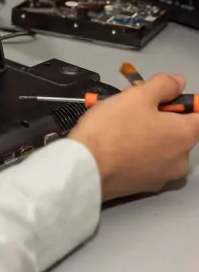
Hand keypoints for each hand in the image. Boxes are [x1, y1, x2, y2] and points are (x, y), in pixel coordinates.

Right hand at [69, 74, 198, 201]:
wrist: (85, 167)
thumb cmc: (113, 127)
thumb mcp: (136, 96)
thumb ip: (163, 86)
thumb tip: (179, 83)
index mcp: (185, 135)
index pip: (198, 114)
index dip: (179, 101)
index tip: (156, 98)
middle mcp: (181, 160)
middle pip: (176, 132)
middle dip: (157, 119)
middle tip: (128, 110)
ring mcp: (162, 177)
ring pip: (159, 148)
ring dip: (145, 137)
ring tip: (116, 129)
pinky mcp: (142, 188)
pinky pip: (144, 164)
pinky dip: (134, 155)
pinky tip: (113, 149)